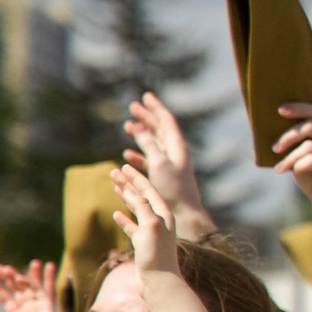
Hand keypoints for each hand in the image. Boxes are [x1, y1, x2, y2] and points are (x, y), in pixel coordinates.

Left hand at [0, 262, 67, 311]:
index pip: (6, 300)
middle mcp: (27, 311)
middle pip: (16, 291)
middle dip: (8, 279)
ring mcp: (37, 308)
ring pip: (27, 288)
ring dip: (17, 277)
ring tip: (6, 268)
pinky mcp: (46, 307)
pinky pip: (38, 291)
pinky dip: (29, 283)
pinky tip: (19, 277)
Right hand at [107, 164, 182, 277]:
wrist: (160, 283)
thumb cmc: (157, 255)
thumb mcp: (151, 227)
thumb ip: (144, 208)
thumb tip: (135, 192)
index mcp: (164, 215)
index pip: (149, 190)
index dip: (136, 178)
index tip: (124, 166)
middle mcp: (160, 221)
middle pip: (142, 197)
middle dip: (129, 184)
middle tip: (114, 171)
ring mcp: (152, 233)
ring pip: (137, 210)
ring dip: (126, 198)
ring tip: (115, 187)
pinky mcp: (145, 245)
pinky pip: (133, 228)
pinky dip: (125, 220)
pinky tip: (116, 214)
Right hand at [123, 93, 213, 238]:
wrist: (184, 215)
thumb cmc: (173, 190)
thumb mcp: (159, 164)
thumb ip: (149, 145)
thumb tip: (139, 126)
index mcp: (177, 148)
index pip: (167, 121)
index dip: (155, 108)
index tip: (145, 96)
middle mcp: (176, 154)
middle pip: (160, 130)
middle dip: (147, 118)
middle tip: (133, 107)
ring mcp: (170, 166)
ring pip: (154, 144)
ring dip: (141, 135)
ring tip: (128, 127)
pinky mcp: (164, 178)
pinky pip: (150, 162)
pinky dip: (139, 156)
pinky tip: (127, 155)